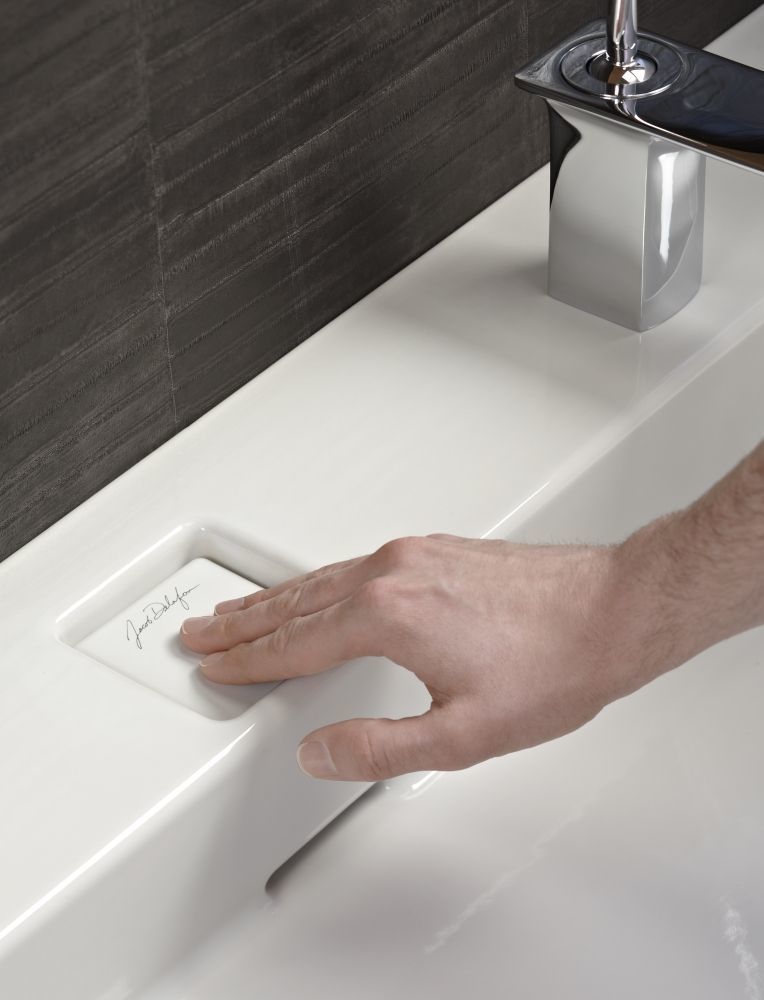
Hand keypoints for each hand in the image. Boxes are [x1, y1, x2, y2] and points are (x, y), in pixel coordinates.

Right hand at [179, 534, 660, 780]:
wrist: (613, 611)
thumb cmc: (553, 665)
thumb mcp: (462, 735)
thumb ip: (378, 749)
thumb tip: (318, 751)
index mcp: (387, 615)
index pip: (294, 643)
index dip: (248, 660)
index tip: (213, 664)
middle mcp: (393, 572)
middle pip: (296, 601)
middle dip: (243, 619)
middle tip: (201, 629)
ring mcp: (414, 555)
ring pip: (323, 577)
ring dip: (274, 597)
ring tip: (240, 607)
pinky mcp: (435, 550)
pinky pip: (354, 565)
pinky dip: (319, 582)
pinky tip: (316, 589)